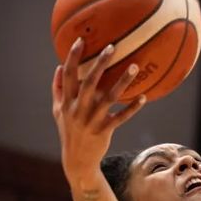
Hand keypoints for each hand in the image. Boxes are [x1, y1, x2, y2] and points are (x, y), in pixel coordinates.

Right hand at [52, 40, 146, 187]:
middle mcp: (78, 109)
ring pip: (109, 97)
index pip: (68, 75)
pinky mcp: (104, 130)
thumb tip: (59, 67)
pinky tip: (143, 98)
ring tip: (134, 67)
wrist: (77, 160)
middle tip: (112, 47)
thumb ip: (58, 90)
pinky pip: (121, 117)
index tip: (80, 40)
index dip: (73, 57)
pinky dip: (132, 108)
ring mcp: (92, 120)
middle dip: (100, 63)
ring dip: (122, 82)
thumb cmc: (68, 131)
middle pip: (89, 82)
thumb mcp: (58, 112)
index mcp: (66, 102)